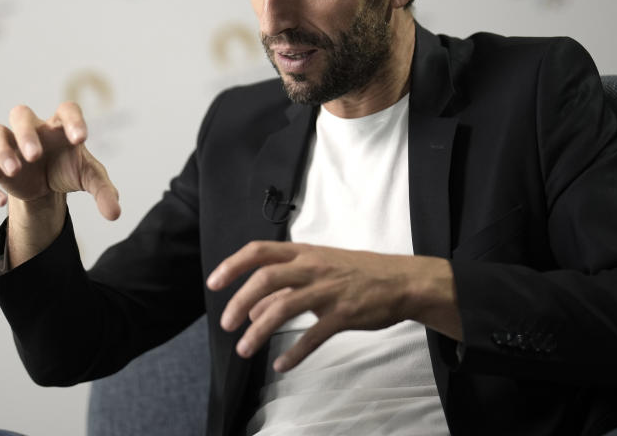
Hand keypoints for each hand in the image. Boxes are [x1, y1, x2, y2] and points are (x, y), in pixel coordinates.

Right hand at [0, 102, 119, 266]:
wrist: (47, 186)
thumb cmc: (70, 170)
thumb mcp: (91, 179)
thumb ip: (104, 192)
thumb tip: (115, 214)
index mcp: (60, 126)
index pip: (66, 110)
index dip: (73, 120)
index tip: (80, 139)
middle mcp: (33, 130)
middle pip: (21, 114)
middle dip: (26, 133)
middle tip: (35, 155)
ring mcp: (12, 147)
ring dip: (2, 150)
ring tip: (15, 171)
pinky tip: (0, 202)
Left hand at [206, 241, 460, 371]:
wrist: (402, 281)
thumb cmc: (357, 273)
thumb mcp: (319, 270)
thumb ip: (285, 287)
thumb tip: (250, 309)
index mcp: (304, 252)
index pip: (259, 250)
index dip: (233, 265)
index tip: (214, 283)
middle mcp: (312, 267)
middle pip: (265, 278)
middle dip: (239, 301)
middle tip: (225, 324)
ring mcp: (328, 290)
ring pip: (283, 309)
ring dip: (258, 331)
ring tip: (244, 349)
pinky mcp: (344, 314)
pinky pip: (313, 336)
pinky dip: (294, 353)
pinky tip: (281, 365)